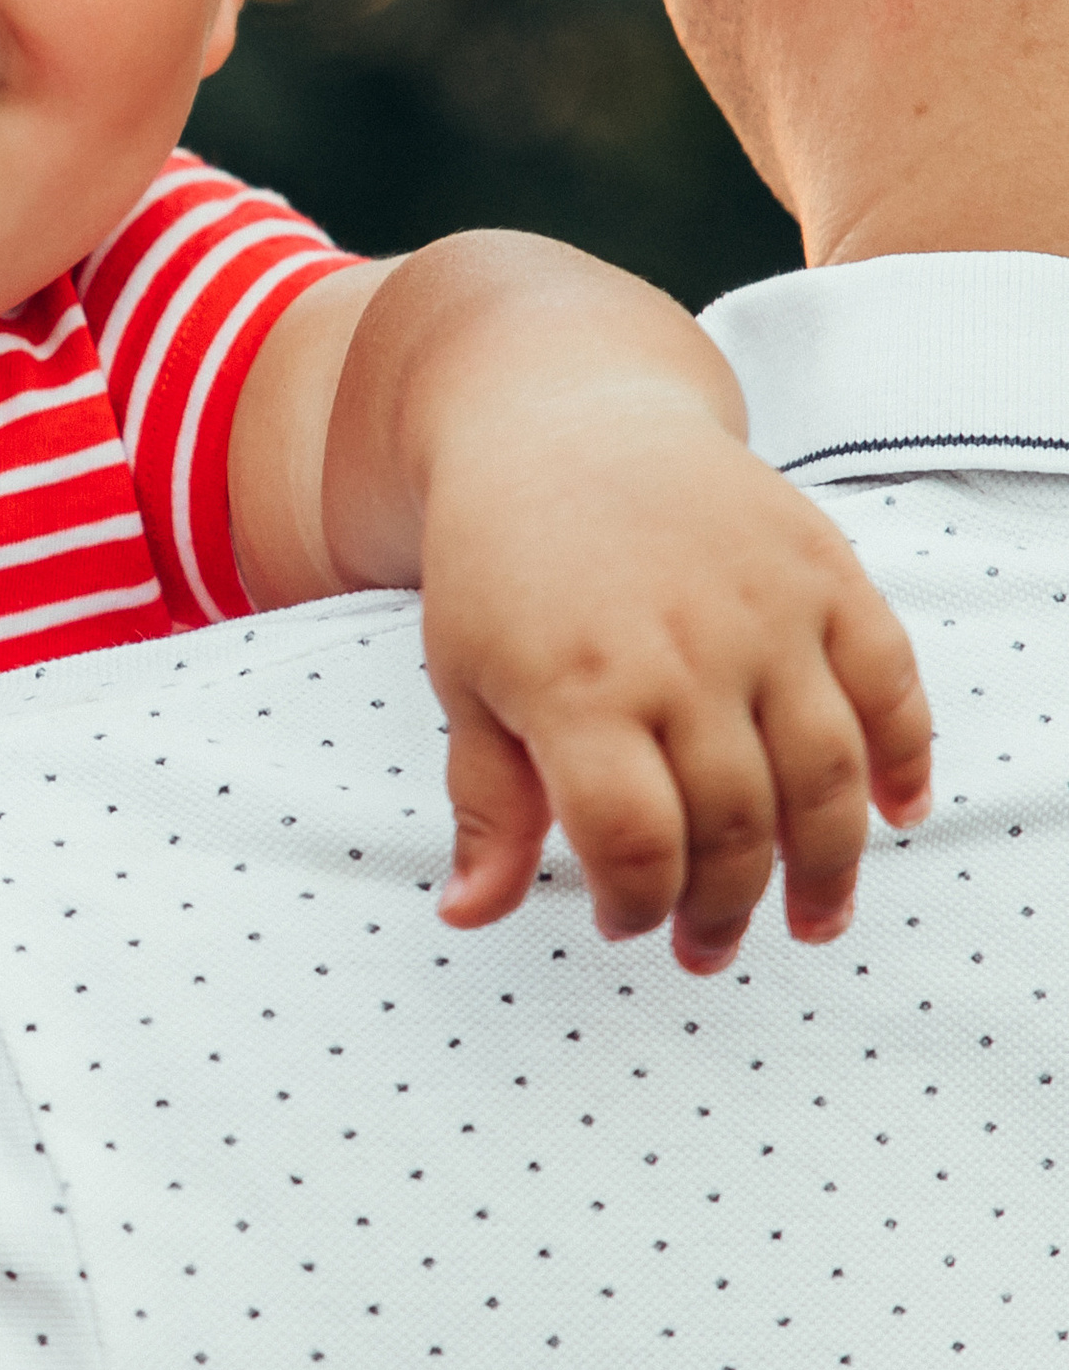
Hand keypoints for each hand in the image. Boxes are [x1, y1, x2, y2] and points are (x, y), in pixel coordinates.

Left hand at [423, 387, 932, 972]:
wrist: (561, 419)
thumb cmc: (500, 563)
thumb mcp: (464, 677)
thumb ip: (486, 800)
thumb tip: (468, 914)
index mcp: (578, 684)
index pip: (633, 838)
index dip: (636, 903)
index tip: (624, 925)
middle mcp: (682, 649)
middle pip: (732, 822)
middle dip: (724, 908)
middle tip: (710, 950)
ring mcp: (764, 609)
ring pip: (824, 773)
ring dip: (827, 866)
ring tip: (813, 921)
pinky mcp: (823, 571)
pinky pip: (888, 682)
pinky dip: (905, 757)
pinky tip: (897, 816)